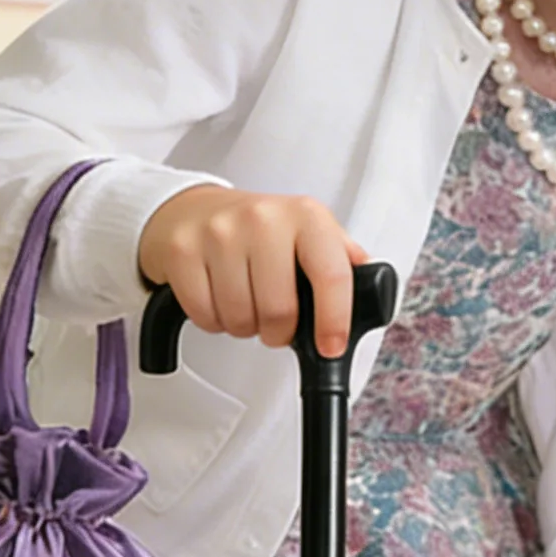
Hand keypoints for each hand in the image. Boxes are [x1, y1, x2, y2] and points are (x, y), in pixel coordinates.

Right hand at [138, 186, 369, 356]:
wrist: (191, 209)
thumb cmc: (257, 231)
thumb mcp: (307, 232)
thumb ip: (340, 260)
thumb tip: (373, 292)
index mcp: (306, 216)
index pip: (331, 274)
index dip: (334, 320)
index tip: (330, 347)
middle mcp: (263, 218)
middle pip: (279, 310)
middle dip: (278, 331)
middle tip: (274, 321)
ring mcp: (219, 233)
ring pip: (240, 318)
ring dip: (244, 326)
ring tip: (244, 303)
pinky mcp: (182, 251)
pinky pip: (204, 315)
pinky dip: (213, 321)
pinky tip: (217, 298)